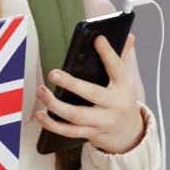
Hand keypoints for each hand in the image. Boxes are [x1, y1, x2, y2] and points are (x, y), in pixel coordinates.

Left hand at [35, 33, 144, 154]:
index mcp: (124, 86)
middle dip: (71, 84)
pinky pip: (69, 131)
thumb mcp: (124, 80)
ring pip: (76, 115)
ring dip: (55, 104)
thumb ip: (121, 59)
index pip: (117, 68)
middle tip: (53, 73)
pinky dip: (52, 124)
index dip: (108, 54)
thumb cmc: (120, 99)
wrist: (128, 133)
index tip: (97, 39)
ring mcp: (103, 121)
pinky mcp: (91, 133)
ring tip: (41, 91)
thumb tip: (128, 36)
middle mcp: (115, 104)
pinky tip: (40, 114)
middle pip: (92, 94)